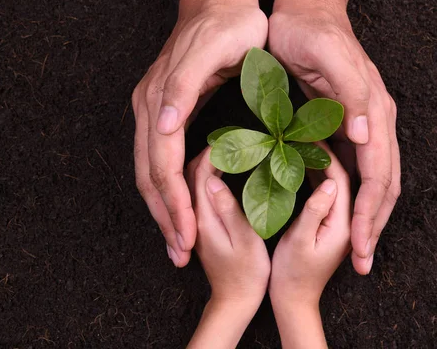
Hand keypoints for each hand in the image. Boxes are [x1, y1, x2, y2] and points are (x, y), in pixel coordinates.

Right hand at [132, 0, 267, 266]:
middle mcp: (149, 108)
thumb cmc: (228, 24)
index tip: (186, 236)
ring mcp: (151, 110)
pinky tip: (177, 206)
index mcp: (160, 99)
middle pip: (149, 174)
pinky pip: (157, 158)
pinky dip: (166, 188)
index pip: (161, 164)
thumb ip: (182, 88)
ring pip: (149, 171)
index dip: (173, 203)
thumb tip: (161, 127)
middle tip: (181, 254)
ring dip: (163, 209)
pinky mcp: (161, 110)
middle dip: (165, 216)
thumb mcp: (214, 50)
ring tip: (178, 241)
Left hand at [186, 148, 269, 347]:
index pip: (197, 174)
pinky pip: (198, 192)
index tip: (231, 136)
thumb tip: (212, 178)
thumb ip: (228, 208)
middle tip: (229, 137)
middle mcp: (192, 216)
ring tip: (227, 148)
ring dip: (206, 163)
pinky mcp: (201, 224)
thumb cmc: (247, 273)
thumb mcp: (244, 240)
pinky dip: (207, 176)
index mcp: (202, 217)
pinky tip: (221, 171)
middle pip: (190, 174)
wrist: (234, 300)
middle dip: (206, 152)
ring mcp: (195, 220)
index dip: (212, 151)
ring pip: (192, 181)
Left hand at [268, 7, 399, 274]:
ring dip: (366, 215)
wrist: (303, 10)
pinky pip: (353, 166)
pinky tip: (339, 210)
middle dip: (373, 224)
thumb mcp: (329, 58)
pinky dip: (350, 193)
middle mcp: (373, 122)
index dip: (369, 213)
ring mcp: (359, 123)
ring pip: (373, 180)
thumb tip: (367, 135)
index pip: (378, 175)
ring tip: (356, 246)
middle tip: (360, 261)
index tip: (360, 245)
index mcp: (373, 112)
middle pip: (382, 185)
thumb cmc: (310, 33)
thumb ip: (352, 95)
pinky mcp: (341, 121)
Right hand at [270, 144, 350, 348]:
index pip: (341, 181)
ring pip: (334, 185)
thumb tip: (328, 181)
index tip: (311, 136)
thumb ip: (315, 210)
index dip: (327, 156)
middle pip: (342, 179)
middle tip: (308, 134)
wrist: (294, 298)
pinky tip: (301, 165)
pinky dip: (315, 177)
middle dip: (327, 155)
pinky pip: (325, 194)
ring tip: (303, 143)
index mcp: (343, 224)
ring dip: (321, 164)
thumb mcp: (299, 240)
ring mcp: (337, 222)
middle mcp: (345, 221)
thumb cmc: (292, 273)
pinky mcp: (326, 223)